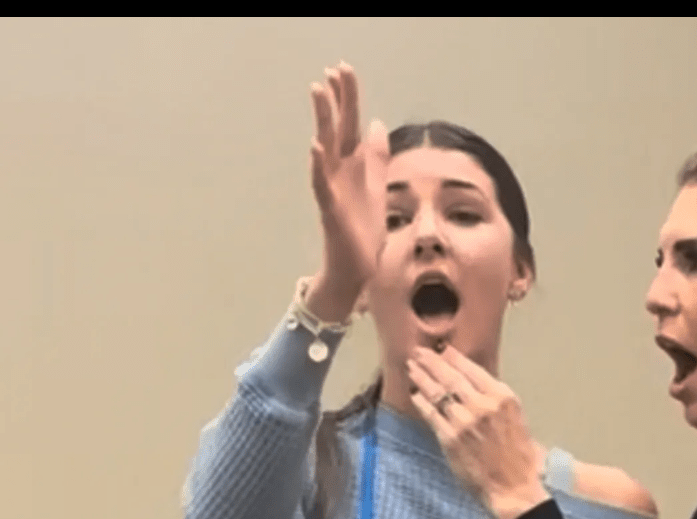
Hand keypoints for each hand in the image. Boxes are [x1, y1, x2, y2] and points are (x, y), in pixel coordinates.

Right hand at [307, 62, 389, 316]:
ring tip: (318, 93)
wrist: (360, 267)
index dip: (348, 99)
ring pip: (325, 148)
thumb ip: (377, 156)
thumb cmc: (365, 229)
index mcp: (354, 166)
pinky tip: (316, 147)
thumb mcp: (376, 185)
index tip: (343, 70)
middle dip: (336, 101)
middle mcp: (340, 173)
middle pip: (337, 129)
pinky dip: (318, 165)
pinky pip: (322, 184)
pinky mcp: (331, 210)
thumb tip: (379, 124)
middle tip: (331, 72)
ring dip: (322, 120)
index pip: (350, 124)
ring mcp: (333, 189)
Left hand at [407, 345, 550, 518]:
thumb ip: (494, 399)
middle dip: (431, 362)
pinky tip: (415, 395)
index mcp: (502, 396)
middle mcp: (482, 404)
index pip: (472, 369)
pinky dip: (421, 402)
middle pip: (451, 376)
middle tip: (418, 352)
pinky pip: (431, 414)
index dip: (454, 357)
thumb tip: (472, 385)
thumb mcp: (515, 417)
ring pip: (437, 392)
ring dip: (422, 378)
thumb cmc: (519, 455)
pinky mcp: (450, 438)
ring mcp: (464, 421)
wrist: (513, 486)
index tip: (442, 350)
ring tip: (412, 367)